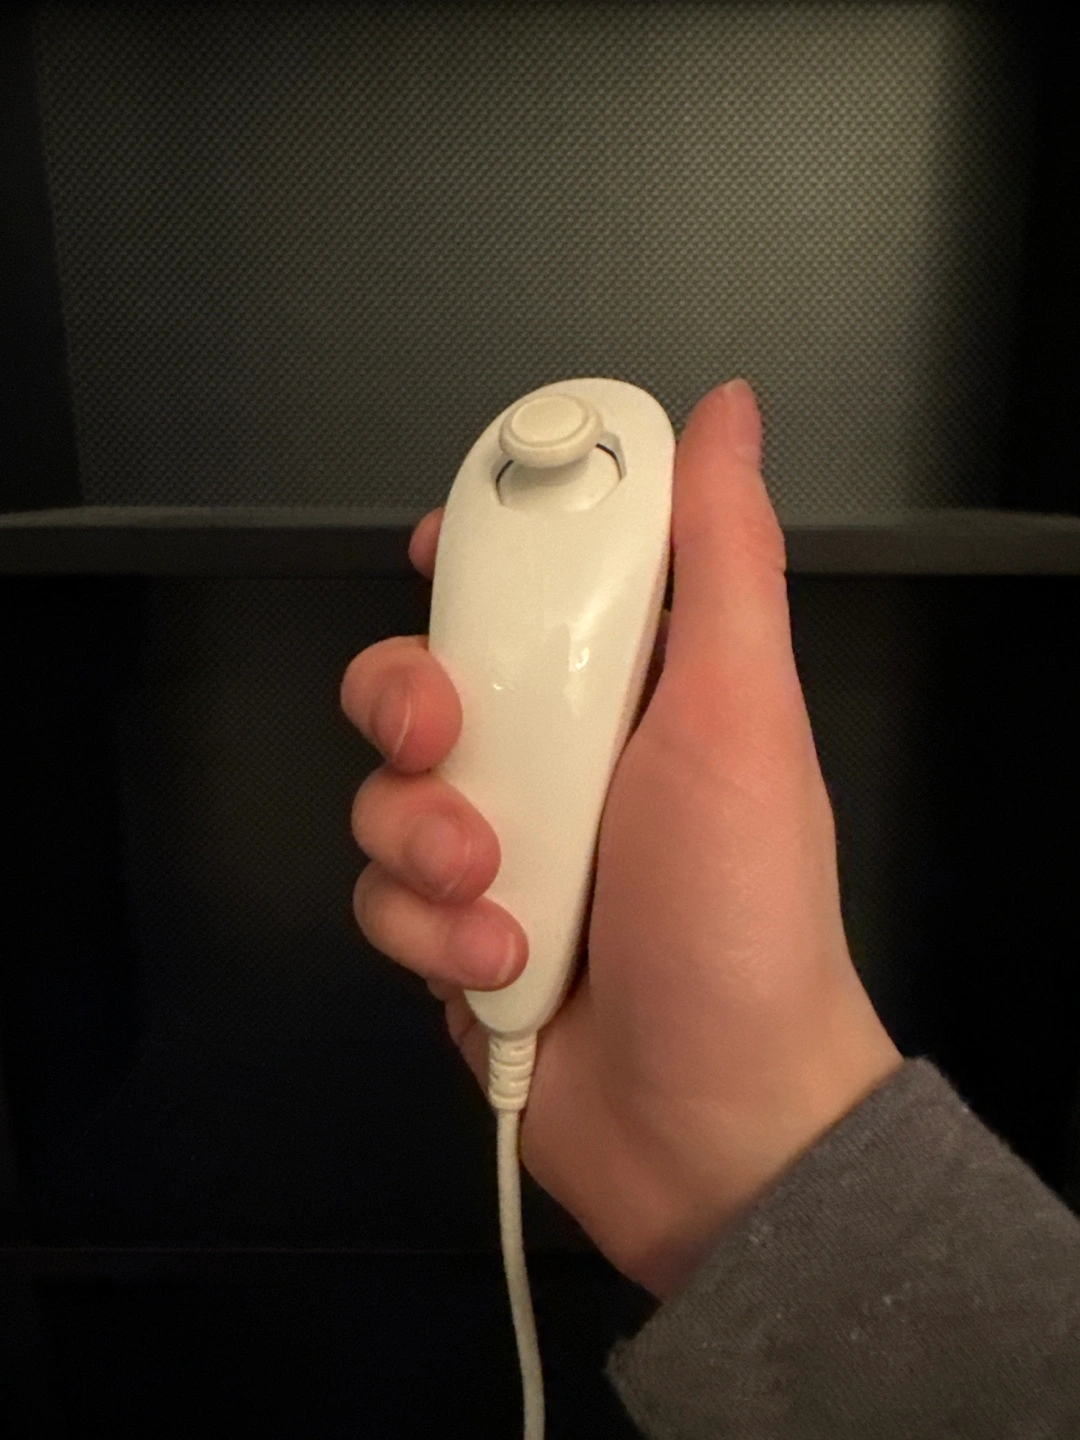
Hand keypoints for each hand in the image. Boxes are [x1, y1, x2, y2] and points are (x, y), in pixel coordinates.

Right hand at [341, 379, 901, 1301]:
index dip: (479, 548)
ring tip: (501, 890)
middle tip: (444, 736)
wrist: (714, 1117)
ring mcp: (502, 845)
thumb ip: (724, 555)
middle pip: (421, 672)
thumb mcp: (742, 711)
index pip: (535, 577)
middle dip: (408, 701)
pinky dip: (429, 929)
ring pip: (382, 789)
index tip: (445, 550)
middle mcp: (560, 755)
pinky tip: (503, 961)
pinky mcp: (452, 932)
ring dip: (425, 838)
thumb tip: (729, 414)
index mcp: (634, 685)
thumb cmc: (744, 913)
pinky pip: (379, 894)